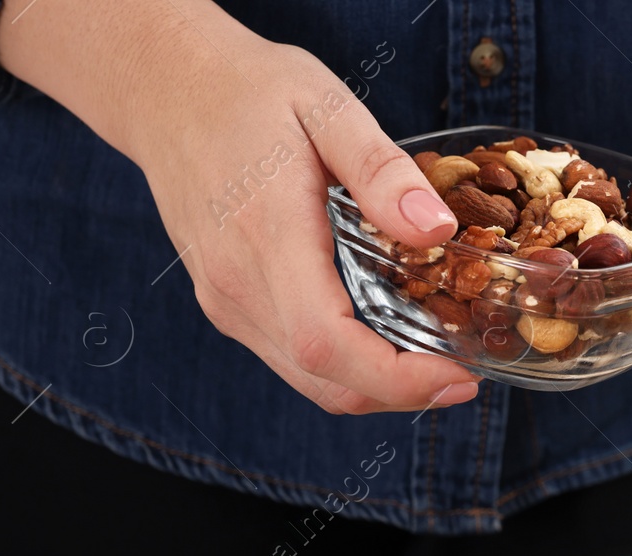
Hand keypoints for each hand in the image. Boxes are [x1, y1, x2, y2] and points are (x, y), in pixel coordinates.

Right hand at [0, 0, 475, 413]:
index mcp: (266, 238)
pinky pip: (294, 360)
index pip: (328, 343)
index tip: (460, 377)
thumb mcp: (327, 106)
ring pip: (311, 380)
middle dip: (403, 393)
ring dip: (378, 387)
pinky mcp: (227, 304)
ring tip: (439, 362)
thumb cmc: (248, 90)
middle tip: (466, 375)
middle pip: (327, 380)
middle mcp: (238, 286)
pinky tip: (390, 338)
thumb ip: (382, 171)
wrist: (164, 87)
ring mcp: (227, 302)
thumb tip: (437, 230)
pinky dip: (348, 367)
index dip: (398, 378)